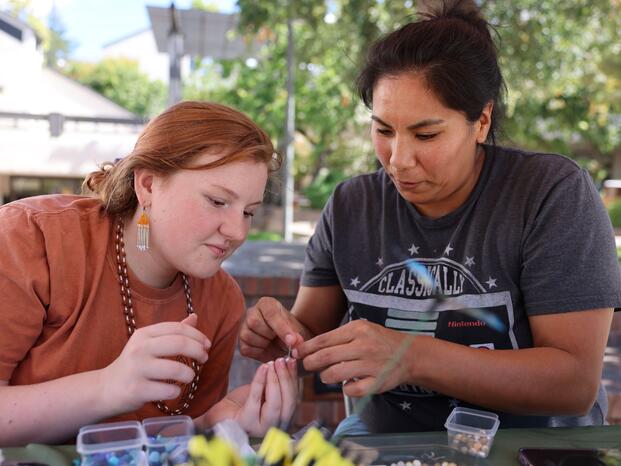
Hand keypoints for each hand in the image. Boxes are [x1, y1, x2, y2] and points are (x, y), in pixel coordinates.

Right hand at [100, 314, 210, 412]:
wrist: (105, 389)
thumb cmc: (134, 365)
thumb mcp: (149, 343)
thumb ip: (172, 332)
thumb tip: (195, 317)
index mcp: (144, 334)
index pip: (178, 328)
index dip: (197, 335)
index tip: (207, 345)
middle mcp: (140, 348)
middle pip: (179, 344)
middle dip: (198, 351)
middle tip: (204, 359)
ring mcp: (137, 369)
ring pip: (176, 369)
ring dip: (189, 374)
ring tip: (189, 377)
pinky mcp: (136, 390)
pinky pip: (168, 390)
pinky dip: (176, 391)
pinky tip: (173, 390)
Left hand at [227, 357, 297, 435]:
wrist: (221, 414)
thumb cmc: (243, 403)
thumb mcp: (264, 391)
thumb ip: (277, 383)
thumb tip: (289, 363)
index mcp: (282, 419)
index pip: (294, 398)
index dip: (293, 379)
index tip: (291, 361)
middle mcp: (275, 427)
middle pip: (288, 402)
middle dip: (285, 378)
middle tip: (281, 361)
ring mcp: (261, 428)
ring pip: (275, 403)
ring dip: (274, 379)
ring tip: (271, 363)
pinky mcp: (247, 423)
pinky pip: (256, 399)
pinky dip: (260, 381)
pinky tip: (262, 368)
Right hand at [239, 297, 305, 362]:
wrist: (287, 342)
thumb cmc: (292, 332)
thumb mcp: (298, 331)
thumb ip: (296, 335)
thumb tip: (294, 342)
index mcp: (267, 304)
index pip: (270, 313)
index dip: (281, 328)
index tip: (292, 341)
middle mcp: (252, 312)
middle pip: (254, 322)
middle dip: (269, 335)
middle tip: (281, 341)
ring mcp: (244, 327)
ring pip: (247, 335)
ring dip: (264, 344)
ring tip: (274, 344)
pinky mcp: (242, 342)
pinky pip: (246, 348)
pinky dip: (258, 352)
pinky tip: (268, 349)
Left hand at [297, 320, 412, 396]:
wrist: (409, 354)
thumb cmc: (378, 340)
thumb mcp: (360, 329)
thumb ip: (337, 337)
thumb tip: (307, 347)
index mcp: (357, 330)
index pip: (323, 340)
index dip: (306, 348)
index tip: (297, 353)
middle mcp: (364, 346)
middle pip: (326, 357)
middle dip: (310, 363)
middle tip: (306, 365)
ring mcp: (371, 365)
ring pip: (335, 374)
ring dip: (325, 377)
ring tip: (327, 375)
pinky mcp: (377, 382)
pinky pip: (351, 390)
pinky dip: (345, 389)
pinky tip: (348, 384)